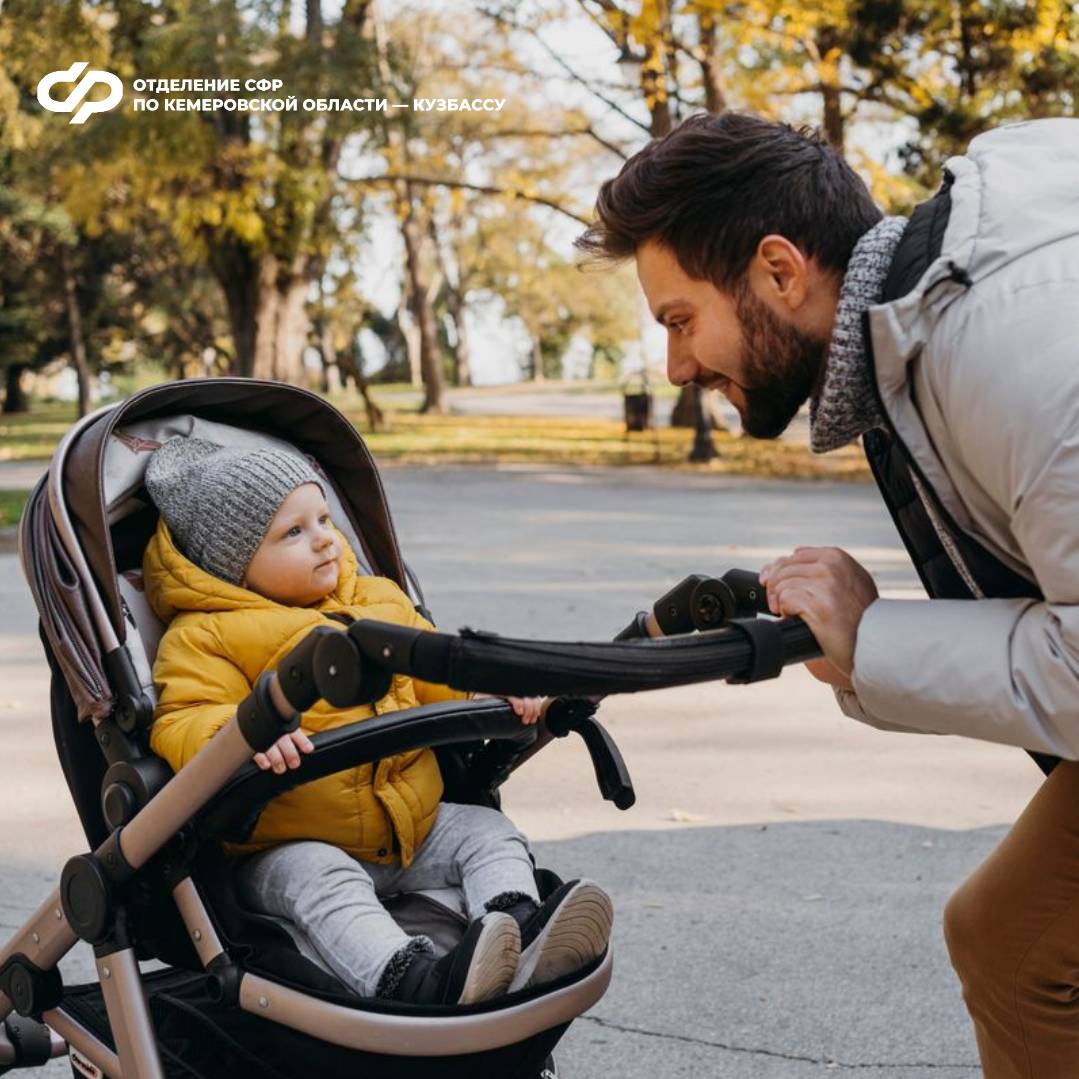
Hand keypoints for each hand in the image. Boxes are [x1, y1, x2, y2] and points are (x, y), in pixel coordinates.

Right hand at [254, 729, 313, 773]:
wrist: (252, 719)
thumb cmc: (273, 727)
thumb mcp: (285, 727)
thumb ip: (295, 737)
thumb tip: (308, 750)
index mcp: (285, 727)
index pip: (296, 733)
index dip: (302, 741)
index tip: (309, 749)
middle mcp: (275, 731)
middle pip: (284, 742)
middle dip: (290, 754)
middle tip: (294, 764)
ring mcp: (263, 737)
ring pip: (271, 748)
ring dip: (277, 760)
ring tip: (281, 769)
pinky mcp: (252, 743)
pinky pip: (256, 751)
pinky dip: (262, 759)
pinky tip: (266, 765)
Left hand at [474, 693, 544, 724]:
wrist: (487, 692)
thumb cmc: (483, 696)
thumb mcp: (481, 698)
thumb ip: (482, 701)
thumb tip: (480, 707)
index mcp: (502, 688)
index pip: (514, 693)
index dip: (518, 702)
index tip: (519, 712)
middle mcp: (513, 687)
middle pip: (526, 695)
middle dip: (529, 709)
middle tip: (526, 720)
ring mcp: (519, 690)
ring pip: (532, 696)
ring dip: (534, 709)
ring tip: (530, 720)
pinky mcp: (524, 693)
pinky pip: (534, 697)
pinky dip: (537, 706)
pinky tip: (535, 714)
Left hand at [758, 547, 877, 690]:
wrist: (870, 645)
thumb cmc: (857, 617)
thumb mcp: (848, 581)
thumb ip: (821, 567)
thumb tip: (786, 560)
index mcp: (837, 557)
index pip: (793, 556)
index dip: (777, 571)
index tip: (770, 585)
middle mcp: (832, 566)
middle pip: (783, 569)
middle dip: (774, 589)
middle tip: (777, 605)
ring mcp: (827, 585)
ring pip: (782, 585)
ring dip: (781, 603)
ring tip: (793, 613)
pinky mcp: (820, 606)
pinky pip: (786, 600)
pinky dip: (786, 612)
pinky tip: (798, 619)